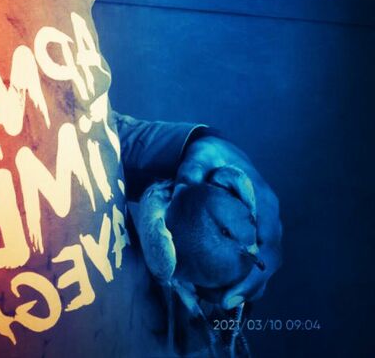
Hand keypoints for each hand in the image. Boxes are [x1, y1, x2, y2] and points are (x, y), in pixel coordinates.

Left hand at [176, 135, 281, 308]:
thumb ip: (191, 170)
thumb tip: (182, 190)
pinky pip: (257, 260)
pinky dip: (245, 278)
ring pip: (266, 264)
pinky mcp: (255, 233)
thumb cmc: (210, 155)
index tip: (234, 286)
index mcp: (261, 198)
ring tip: (222, 301)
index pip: (266, 238)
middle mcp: (269, 215)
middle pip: (271, 258)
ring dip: (249, 285)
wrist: (218, 151)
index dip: (255, 267)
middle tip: (224, 301)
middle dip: (251, 284)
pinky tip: (224, 290)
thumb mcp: (199, 156)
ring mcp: (265, 225)